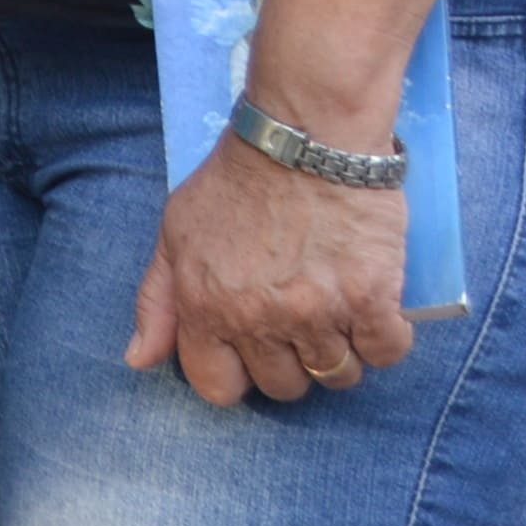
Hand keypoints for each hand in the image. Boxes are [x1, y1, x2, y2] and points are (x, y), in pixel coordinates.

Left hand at [127, 135, 414, 407]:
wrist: (305, 137)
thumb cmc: (236, 181)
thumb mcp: (176, 233)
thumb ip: (156, 301)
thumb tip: (138, 360)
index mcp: (206, 307)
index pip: (218, 387)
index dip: (237, 374)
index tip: (253, 351)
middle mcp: (260, 319)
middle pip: (284, 388)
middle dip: (291, 363)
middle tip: (300, 322)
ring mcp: (318, 312)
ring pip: (338, 376)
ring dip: (341, 352)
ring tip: (338, 312)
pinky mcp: (372, 297)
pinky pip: (387, 353)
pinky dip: (386, 338)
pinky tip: (375, 309)